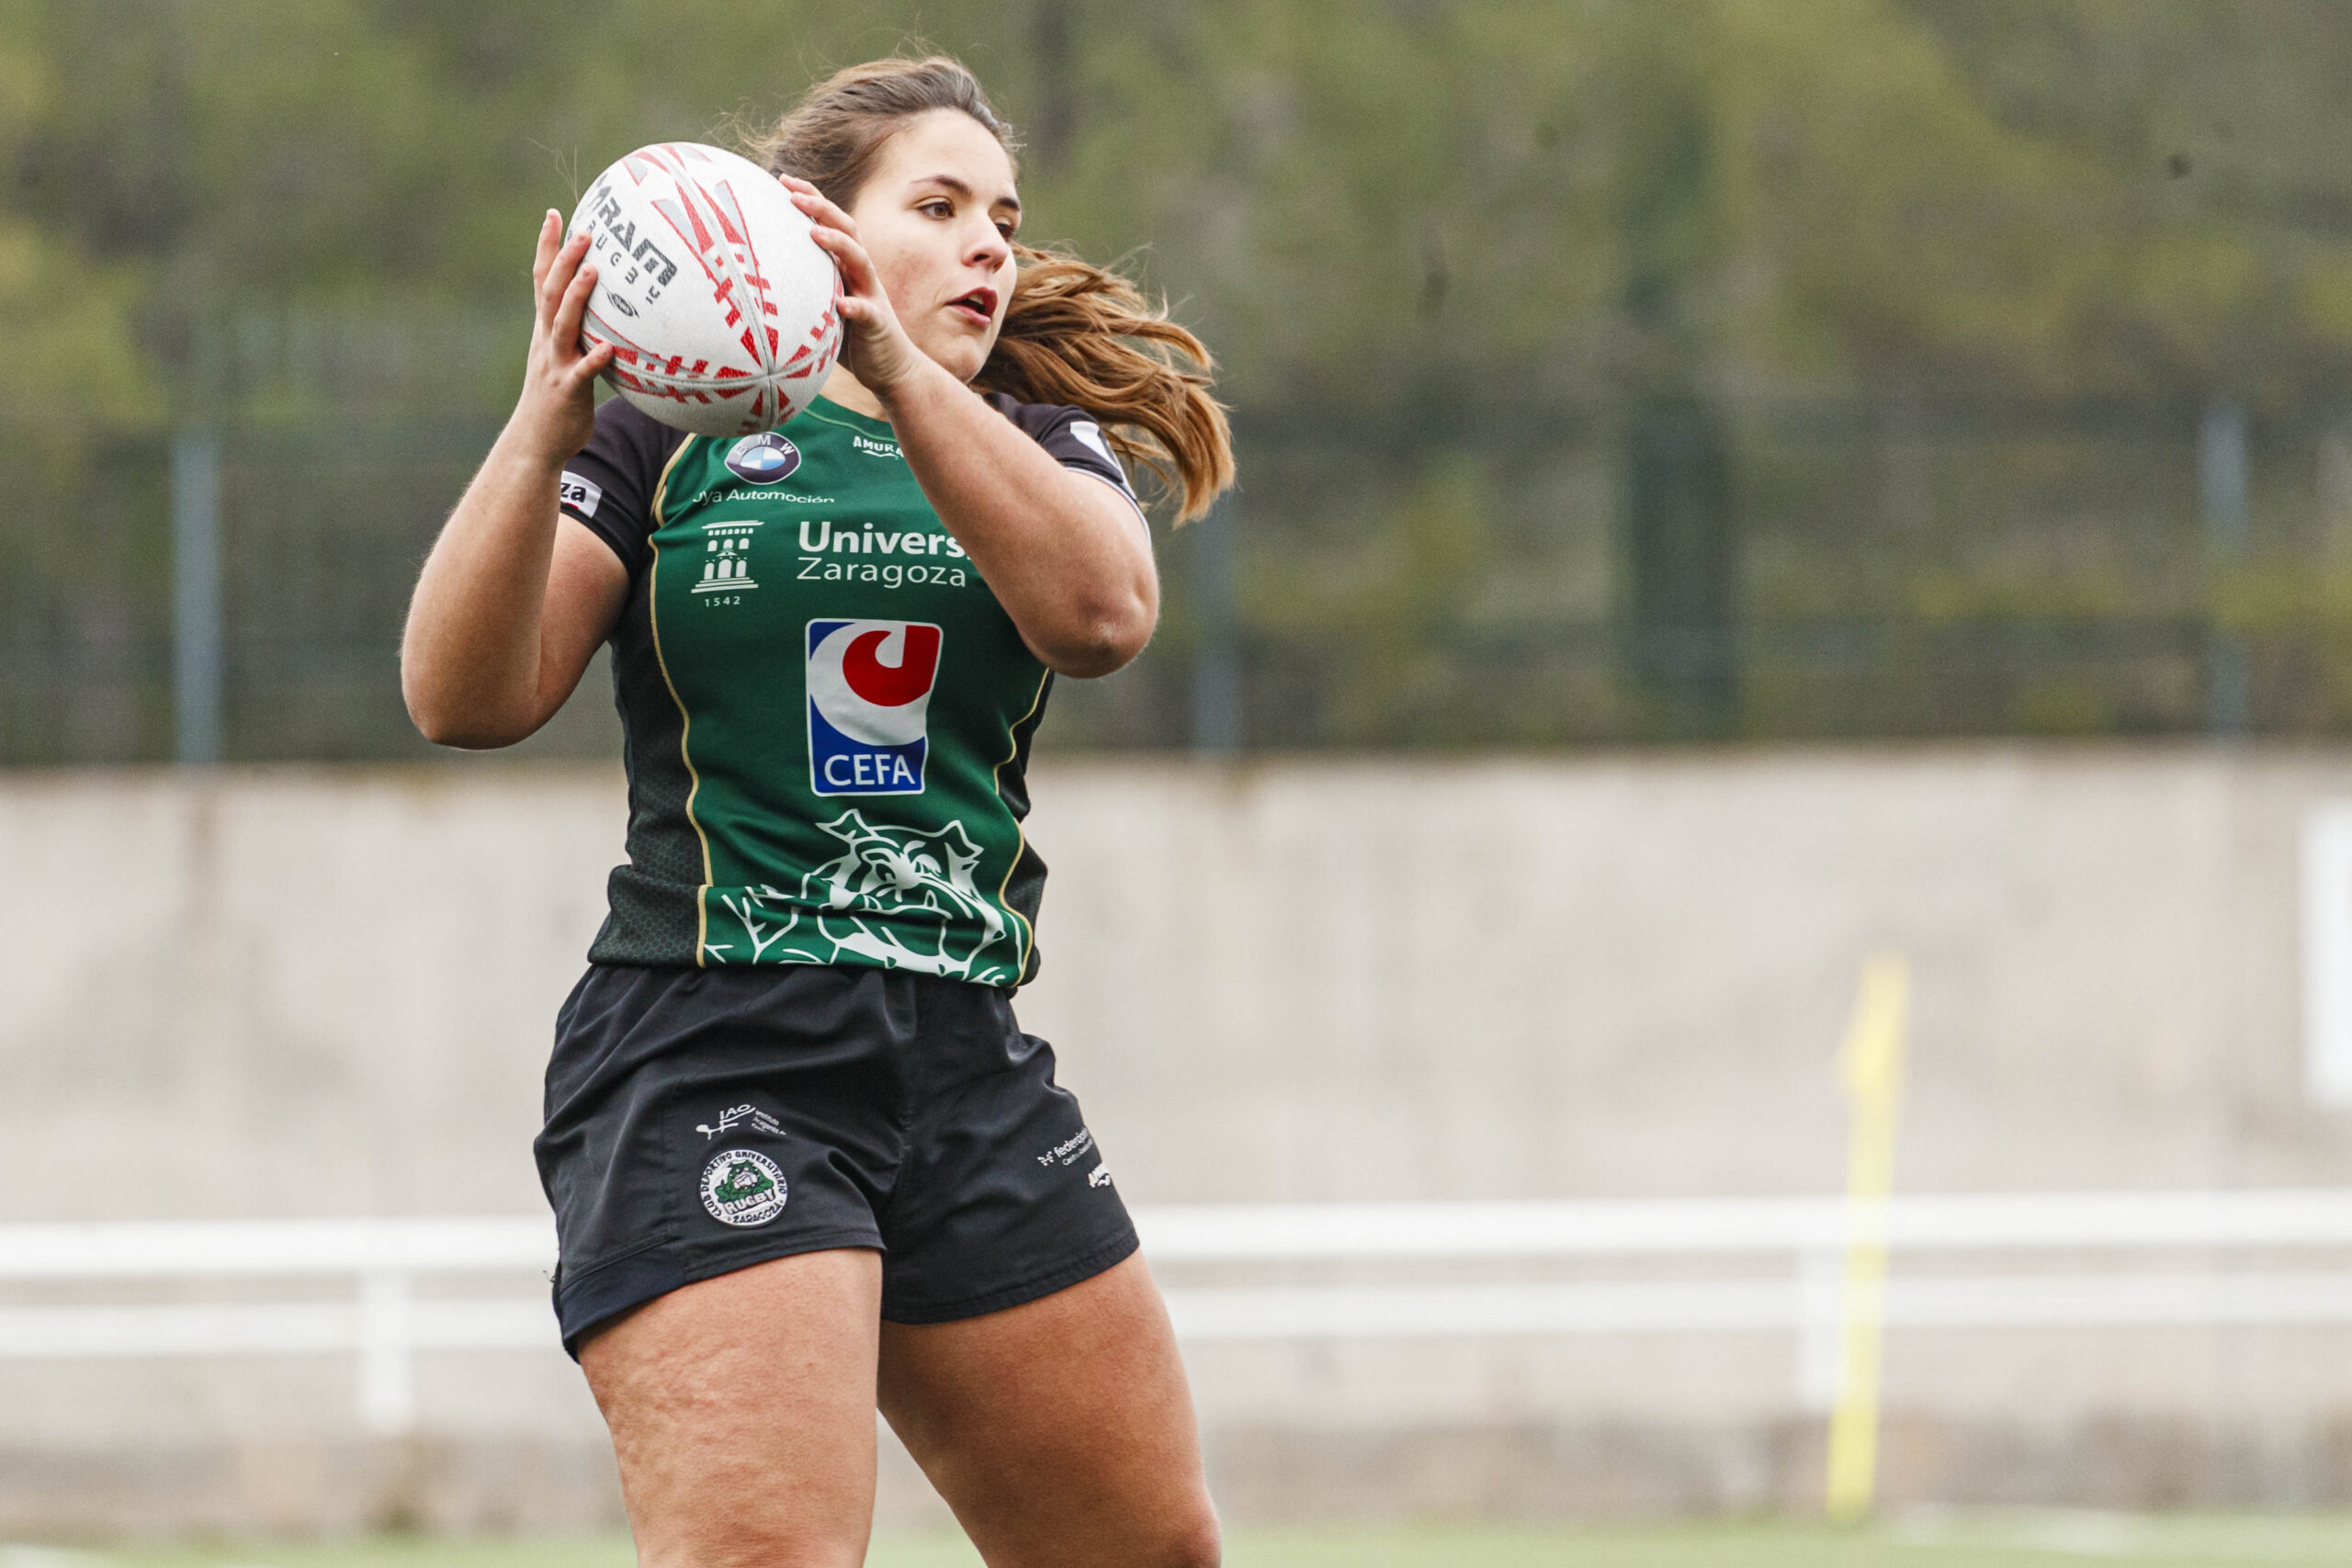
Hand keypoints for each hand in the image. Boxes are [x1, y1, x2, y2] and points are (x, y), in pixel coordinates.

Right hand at [507, 212, 614, 466]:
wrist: (535, 443)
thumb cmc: (558, 400)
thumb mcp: (564, 359)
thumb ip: (580, 334)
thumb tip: (609, 313)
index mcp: (545, 331)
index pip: (543, 281)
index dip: (547, 248)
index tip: (555, 214)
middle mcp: (546, 342)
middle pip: (552, 293)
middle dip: (564, 260)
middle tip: (583, 231)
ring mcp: (555, 365)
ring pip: (564, 325)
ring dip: (577, 298)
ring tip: (592, 271)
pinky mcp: (568, 392)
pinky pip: (583, 373)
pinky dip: (594, 359)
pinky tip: (610, 348)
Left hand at [777, 175, 927, 399]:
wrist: (891, 368)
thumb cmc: (851, 337)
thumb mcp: (824, 306)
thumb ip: (804, 288)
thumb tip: (757, 280)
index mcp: (847, 266)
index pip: (830, 223)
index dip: (810, 198)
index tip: (782, 180)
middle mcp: (861, 274)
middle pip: (846, 230)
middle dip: (821, 208)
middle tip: (792, 194)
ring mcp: (872, 296)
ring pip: (860, 261)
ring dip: (838, 245)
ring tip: (814, 233)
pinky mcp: (878, 323)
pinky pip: (867, 312)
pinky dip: (855, 306)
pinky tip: (840, 303)